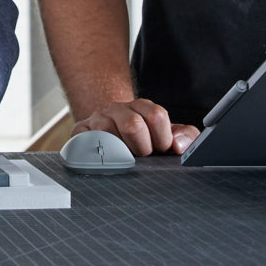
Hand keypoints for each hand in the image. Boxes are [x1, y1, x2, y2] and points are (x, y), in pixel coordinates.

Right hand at [77, 98, 198, 156]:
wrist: (113, 129)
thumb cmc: (145, 137)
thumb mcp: (167, 134)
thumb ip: (185, 137)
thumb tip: (178, 146)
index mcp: (143, 107)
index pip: (156, 116)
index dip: (162, 139)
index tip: (160, 149)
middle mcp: (119, 109)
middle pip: (133, 125)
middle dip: (141, 148)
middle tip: (141, 155)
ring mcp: (98, 118)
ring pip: (107, 132)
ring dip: (118, 153)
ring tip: (123, 158)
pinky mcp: (80, 130)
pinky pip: (83, 140)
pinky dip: (94, 153)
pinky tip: (103, 158)